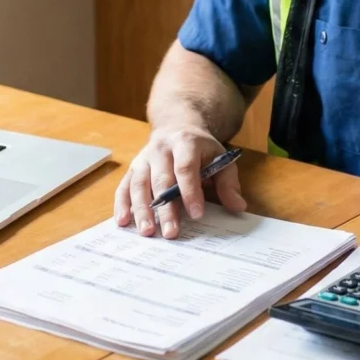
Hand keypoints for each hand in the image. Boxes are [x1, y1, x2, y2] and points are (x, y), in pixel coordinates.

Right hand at [114, 125, 246, 238]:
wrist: (176, 126)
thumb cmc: (200, 149)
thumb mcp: (220, 158)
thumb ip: (228, 182)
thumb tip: (238, 207)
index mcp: (185, 142)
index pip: (186, 167)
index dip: (191, 191)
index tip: (197, 214)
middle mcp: (160, 149)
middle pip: (161, 179)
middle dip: (166, 208)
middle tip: (171, 233)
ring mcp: (143, 158)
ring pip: (139, 184)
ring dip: (142, 210)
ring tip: (147, 232)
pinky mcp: (133, 168)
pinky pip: (124, 187)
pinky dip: (122, 205)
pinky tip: (123, 222)